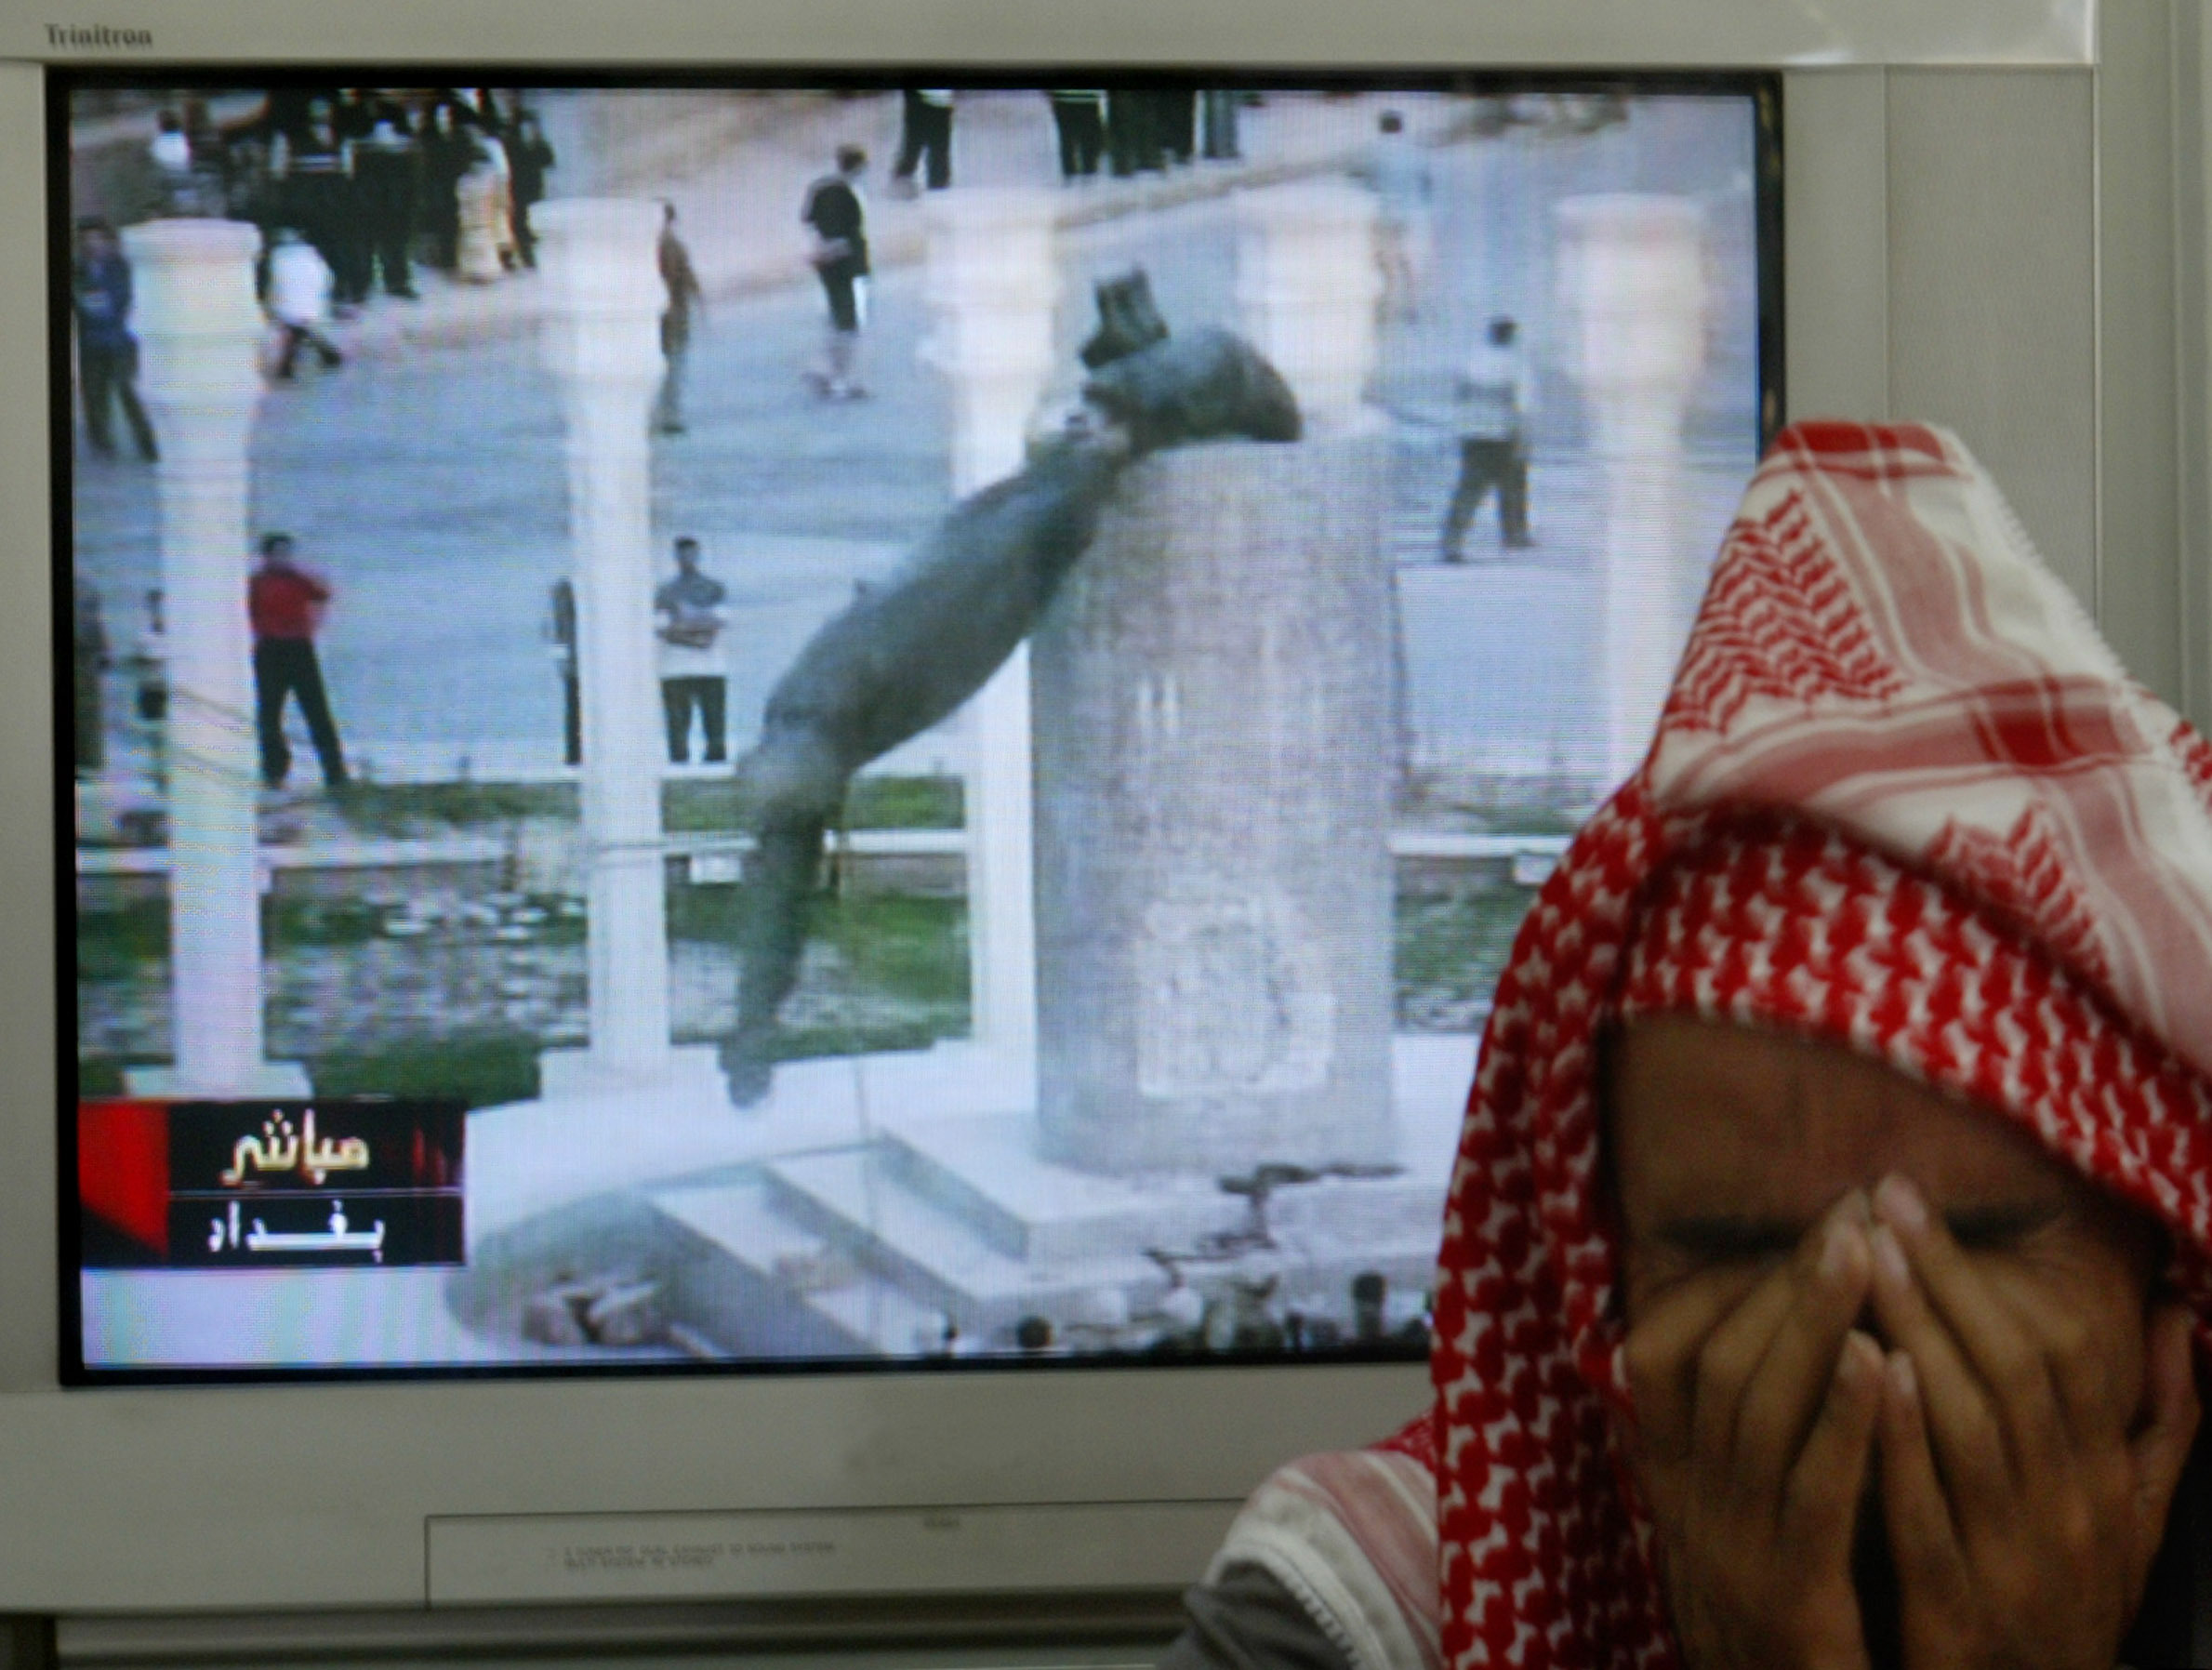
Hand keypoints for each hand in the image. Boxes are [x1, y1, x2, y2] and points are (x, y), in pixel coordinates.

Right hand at [1624, 1193, 1882, 1669]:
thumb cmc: (1777, 1596)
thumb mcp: (1733, 1502)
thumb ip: (1736, 1420)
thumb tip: (1760, 1309)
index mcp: (1668, 1472)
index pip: (1667, 1352)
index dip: (1731, 1283)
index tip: (1801, 1225)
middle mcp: (1688, 1501)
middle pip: (1723, 1364)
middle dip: (1788, 1279)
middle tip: (1851, 1208)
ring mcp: (1733, 1547)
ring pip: (1759, 1412)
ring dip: (1810, 1323)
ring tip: (1861, 1251)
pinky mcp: (1792, 1596)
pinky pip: (1813, 1495)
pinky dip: (1844, 1422)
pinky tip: (1882, 1362)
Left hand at [1866, 1176, 2199, 1669]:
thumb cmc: (2070, 1609)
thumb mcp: (2134, 1523)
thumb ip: (2159, 1424)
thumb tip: (2179, 1317)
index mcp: (2096, 1482)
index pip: (2049, 1354)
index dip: (1981, 1273)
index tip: (1914, 1201)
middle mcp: (2064, 1512)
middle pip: (2006, 1372)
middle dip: (1942, 1277)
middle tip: (1883, 1197)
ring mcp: (2014, 1561)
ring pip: (1971, 1427)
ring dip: (1920, 1334)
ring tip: (1867, 1256)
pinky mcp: (1958, 1611)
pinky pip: (1928, 1514)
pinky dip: (1903, 1440)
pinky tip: (1871, 1373)